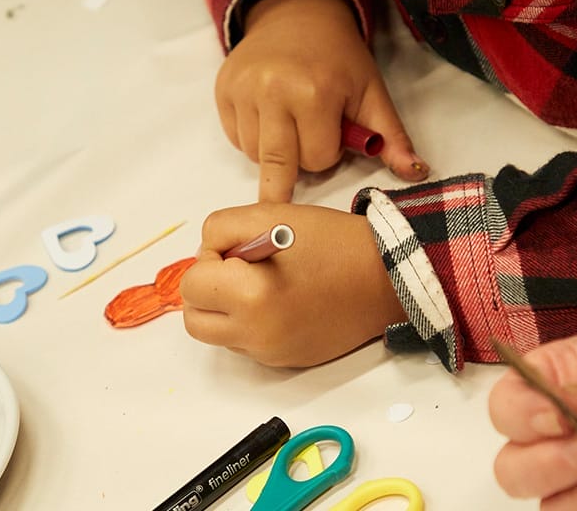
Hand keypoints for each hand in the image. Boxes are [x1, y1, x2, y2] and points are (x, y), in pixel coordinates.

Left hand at [179, 203, 406, 365]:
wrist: (385, 278)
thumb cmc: (333, 243)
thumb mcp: (270, 214)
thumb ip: (220, 230)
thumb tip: (206, 255)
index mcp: (250, 297)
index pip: (191, 284)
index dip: (210, 259)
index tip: (238, 251)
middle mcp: (256, 334)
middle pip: (195, 319)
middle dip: (207, 291)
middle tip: (238, 270)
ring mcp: (271, 353)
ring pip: (220, 335)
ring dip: (227, 309)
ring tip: (262, 285)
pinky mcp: (286, 361)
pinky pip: (249, 345)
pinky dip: (253, 323)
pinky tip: (282, 302)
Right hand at [216, 0, 428, 202]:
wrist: (298, 15)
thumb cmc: (339, 58)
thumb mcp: (371, 93)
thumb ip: (391, 138)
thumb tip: (417, 173)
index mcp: (315, 92)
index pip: (317, 160)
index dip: (328, 152)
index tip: (333, 128)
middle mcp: (272, 91)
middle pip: (279, 166)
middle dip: (297, 165)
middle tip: (304, 147)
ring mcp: (242, 90)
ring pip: (256, 157)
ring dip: (276, 152)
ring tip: (289, 122)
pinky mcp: (222, 90)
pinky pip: (236, 139)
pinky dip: (253, 138)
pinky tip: (268, 116)